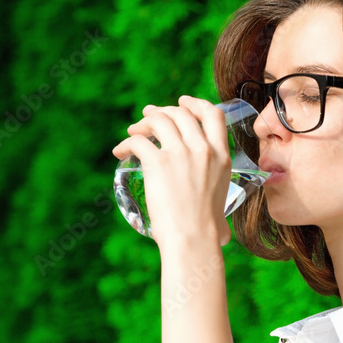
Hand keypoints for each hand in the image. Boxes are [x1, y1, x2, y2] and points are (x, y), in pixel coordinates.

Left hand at [112, 95, 231, 249]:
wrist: (193, 239)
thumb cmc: (206, 233)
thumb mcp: (222, 209)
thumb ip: (220, 212)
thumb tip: (222, 235)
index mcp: (221, 156)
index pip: (213, 114)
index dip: (195, 103)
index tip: (182, 103)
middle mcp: (202, 149)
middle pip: (181, 113)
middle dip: (162, 111)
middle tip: (149, 116)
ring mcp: (180, 153)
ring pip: (158, 120)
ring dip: (143, 122)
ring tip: (133, 132)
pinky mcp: (157, 163)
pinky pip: (137, 142)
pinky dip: (126, 144)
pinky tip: (120, 152)